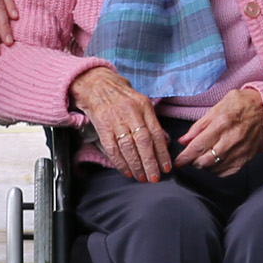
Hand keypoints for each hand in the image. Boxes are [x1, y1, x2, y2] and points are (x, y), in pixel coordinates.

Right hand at [71, 65, 171, 181]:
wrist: (96, 85)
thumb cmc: (121, 96)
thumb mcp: (141, 102)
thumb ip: (151, 121)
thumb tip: (164, 143)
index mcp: (143, 106)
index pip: (156, 133)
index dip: (162, 152)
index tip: (166, 167)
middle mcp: (130, 113)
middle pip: (143, 142)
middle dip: (150, 163)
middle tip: (154, 177)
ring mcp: (115, 120)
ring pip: (128, 147)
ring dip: (136, 166)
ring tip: (142, 177)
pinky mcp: (102, 127)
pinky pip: (112, 148)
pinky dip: (120, 162)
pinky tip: (126, 171)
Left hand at [173, 83, 262, 171]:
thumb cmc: (240, 105)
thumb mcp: (217, 108)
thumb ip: (199, 126)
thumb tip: (183, 141)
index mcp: (222, 124)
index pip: (198, 146)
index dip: (184, 157)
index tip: (177, 162)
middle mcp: (232, 139)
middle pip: (205, 161)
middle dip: (193, 162)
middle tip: (189, 157)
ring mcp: (240, 151)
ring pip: (214, 168)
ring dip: (204, 166)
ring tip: (202, 156)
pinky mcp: (246, 159)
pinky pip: (226, 172)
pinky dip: (216, 170)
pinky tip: (215, 161)